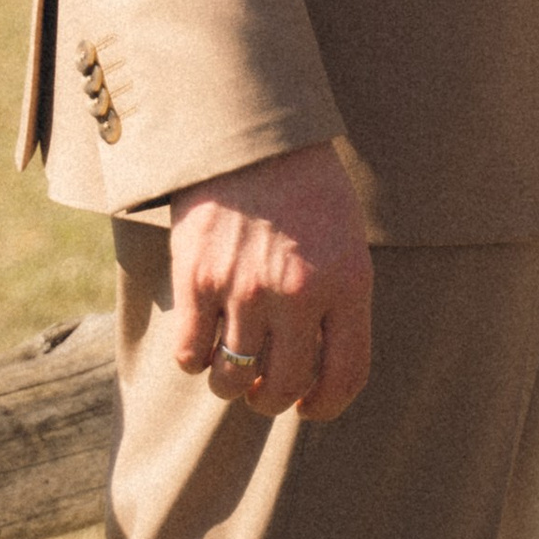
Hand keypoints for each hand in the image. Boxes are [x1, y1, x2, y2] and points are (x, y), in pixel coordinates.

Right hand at [168, 140, 373, 421]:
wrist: (252, 132)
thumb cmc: (306, 187)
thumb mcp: (345, 237)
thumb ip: (339, 300)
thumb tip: (319, 372)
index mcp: (348, 281)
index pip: (346, 376)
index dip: (325, 405)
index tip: (309, 406)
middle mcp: (300, 293)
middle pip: (283, 389)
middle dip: (272, 398)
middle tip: (263, 384)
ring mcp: (246, 288)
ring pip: (232, 381)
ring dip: (232, 382)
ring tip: (232, 359)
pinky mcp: (198, 278)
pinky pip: (190, 355)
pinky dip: (194, 357)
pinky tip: (202, 335)